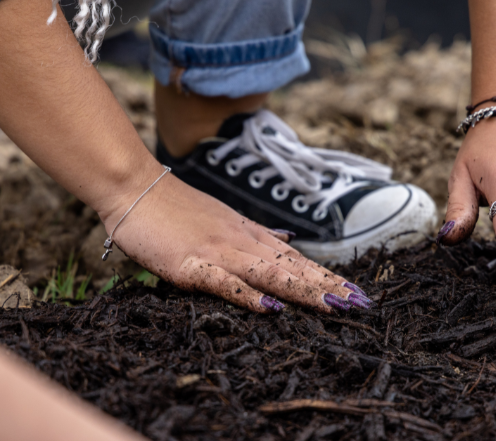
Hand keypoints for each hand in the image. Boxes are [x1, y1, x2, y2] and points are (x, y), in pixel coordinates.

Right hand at [102, 168, 371, 313]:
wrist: (135, 187)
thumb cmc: (176, 208)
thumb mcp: (225, 219)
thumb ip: (257, 233)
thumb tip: (289, 240)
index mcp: (251, 236)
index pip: (297, 260)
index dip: (327, 277)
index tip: (355, 293)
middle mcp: (242, 243)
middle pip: (292, 268)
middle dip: (327, 287)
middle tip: (360, 303)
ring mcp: (218, 252)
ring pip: (269, 273)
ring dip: (303, 290)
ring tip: (333, 306)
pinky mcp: (190, 264)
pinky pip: (223, 282)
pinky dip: (247, 294)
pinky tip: (270, 308)